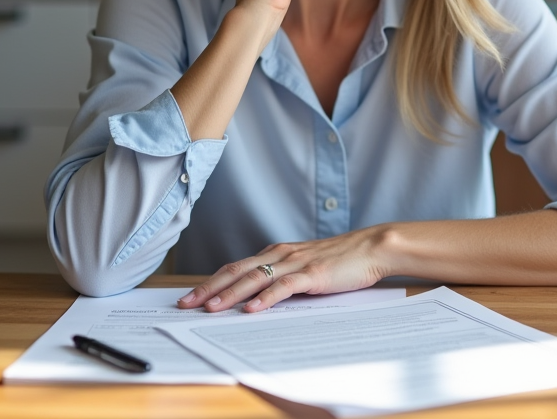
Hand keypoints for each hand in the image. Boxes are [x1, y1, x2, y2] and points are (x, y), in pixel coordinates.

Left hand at [176, 225, 392, 312]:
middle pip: (236, 271)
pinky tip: (252, 308)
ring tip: (210, 308)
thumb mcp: (304, 267)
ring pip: (254, 278)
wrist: (370, 248)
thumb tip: (258, 296)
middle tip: (186, 303)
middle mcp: (280, 255)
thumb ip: (282, 277)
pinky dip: (265, 298)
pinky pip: (283, 287)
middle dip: (209, 288)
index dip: (211, 281)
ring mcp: (295, 263)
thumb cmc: (339, 259)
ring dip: (229, 294)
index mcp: (276, 253)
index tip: (191, 295)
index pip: (236, 267)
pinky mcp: (312, 274)